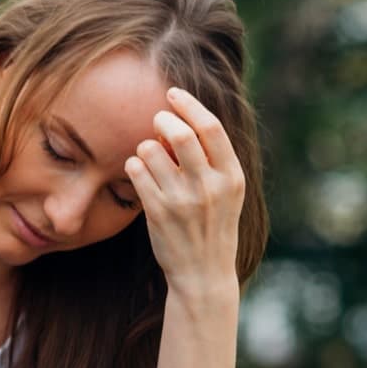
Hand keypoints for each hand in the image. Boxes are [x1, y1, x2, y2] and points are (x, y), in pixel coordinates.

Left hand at [125, 86, 246, 294]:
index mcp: (232, 177)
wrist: (203, 273)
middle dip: (163, 120)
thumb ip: (213, 158)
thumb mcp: (227, 191)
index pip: (211, 127)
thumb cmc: (213, 225)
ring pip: (151, 150)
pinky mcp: (157, 213)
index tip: (173, 94)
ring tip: (150, 154)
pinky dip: (134, 164)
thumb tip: (182, 120)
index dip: (189, 105)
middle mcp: (210, 187)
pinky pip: (136, 171)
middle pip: (181, 134)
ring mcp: (182, 200)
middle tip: (157, 120)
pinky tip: (139, 171)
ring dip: (145, 145)